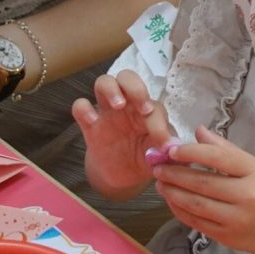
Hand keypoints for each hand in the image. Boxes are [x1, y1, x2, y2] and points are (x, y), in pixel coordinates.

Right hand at [71, 71, 172, 199]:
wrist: (122, 176)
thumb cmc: (144, 159)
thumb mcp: (159, 158)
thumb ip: (168, 153)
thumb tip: (174, 148)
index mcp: (148, 111)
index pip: (154, 106)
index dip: (160, 123)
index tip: (162, 144)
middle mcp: (128, 105)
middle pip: (128, 77)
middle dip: (136, 87)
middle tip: (142, 109)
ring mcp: (106, 112)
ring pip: (104, 82)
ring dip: (111, 89)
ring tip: (118, 105)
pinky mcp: (89, 124)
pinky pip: (80, 106)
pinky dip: (83, 108)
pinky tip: (92, 120)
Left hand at [153, 127, 254, 253]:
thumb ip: (226, 149)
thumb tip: (198, 131)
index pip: (218, 158)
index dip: (191, 152)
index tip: (171, 149)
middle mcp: (247, 196)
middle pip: (203, 182)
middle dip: (175, 173)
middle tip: (157, 166)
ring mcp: (236, 219)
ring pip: (195, 204)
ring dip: (172, 192)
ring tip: (160, 182)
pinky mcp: (226, 237)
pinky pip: (195, 222)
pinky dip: (179, 210)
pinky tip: (171, 200)